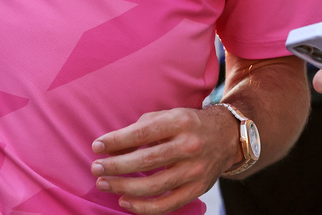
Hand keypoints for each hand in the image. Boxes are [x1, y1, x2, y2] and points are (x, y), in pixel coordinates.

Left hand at [91, 106, 236, 213]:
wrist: (226, 137)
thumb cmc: (188, 125)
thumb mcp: (167, 117)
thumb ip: (139, 129)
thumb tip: (110, 148)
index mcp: (180, 122)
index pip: (142, 134)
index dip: (116, 141)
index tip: (97, 147)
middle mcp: (189, 146)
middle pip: (146, 161)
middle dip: (116, 166)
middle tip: (96, 168)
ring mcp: (195, 170)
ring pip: (153, 186)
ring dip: (124, 187)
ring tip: (104, 184)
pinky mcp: (197, 189)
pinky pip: (166, 204)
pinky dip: (143, 207)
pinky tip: (125, 201)